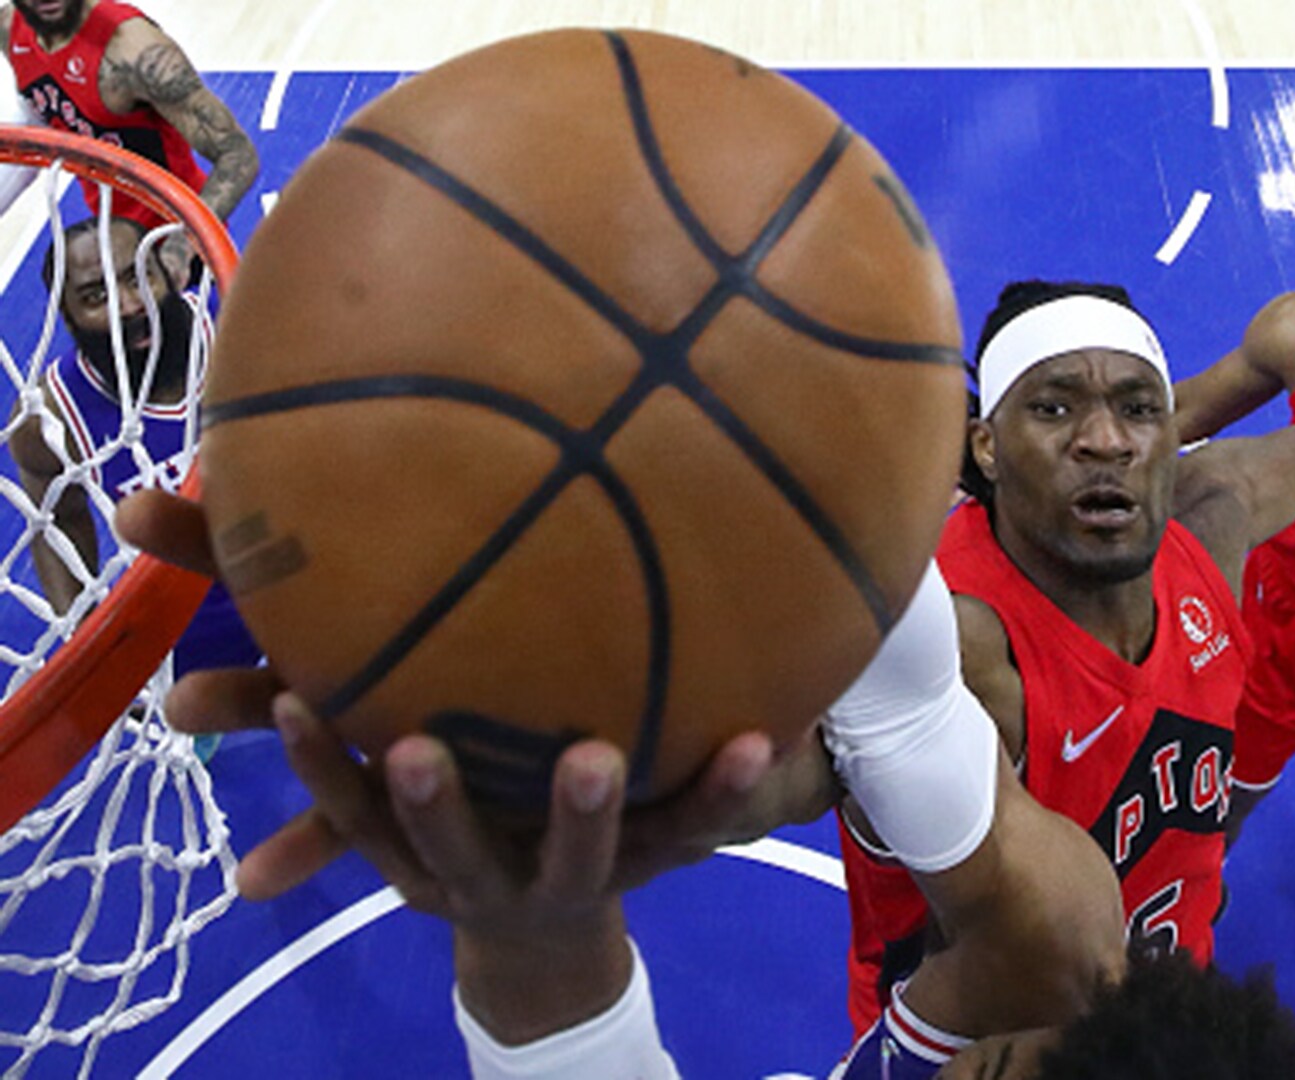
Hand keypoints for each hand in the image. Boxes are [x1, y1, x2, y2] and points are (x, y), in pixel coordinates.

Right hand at [114, 489, 780, 901]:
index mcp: (414, 856)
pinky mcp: (651, 866)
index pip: (350, 813)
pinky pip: (690, 827)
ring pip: (576, 854)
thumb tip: (282, 602)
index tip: (289, 707)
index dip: (318, 766)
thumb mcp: (413, 791)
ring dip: (578, 813)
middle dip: (431, 802)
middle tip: (414, 749)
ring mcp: (571, 881)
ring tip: (594, 758)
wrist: (550, 942)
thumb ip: (373, 702)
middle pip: (449, 846)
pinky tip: (757, 740)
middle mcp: (485, 879)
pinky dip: (719, 788)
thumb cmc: (475, 823)